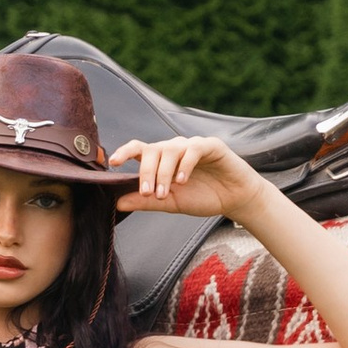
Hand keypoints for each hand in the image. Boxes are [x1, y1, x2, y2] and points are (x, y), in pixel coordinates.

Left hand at [107, 133, 264, 219]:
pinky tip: (182, 180)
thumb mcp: (169, 202)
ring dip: (163, 173)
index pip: (138, 149)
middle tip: (148, 193)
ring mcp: (191, 145)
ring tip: (164, 193)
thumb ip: (144, 201)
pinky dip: (184, 165)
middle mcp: (174, 149)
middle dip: (146, 172)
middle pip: (152, 150)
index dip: (124, 152)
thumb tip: (117, 203)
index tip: (113, 163)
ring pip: (170, 150)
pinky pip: (192, 149)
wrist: (234, 199)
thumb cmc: (202, 197)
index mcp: (161, 160)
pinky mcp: (210, 145)